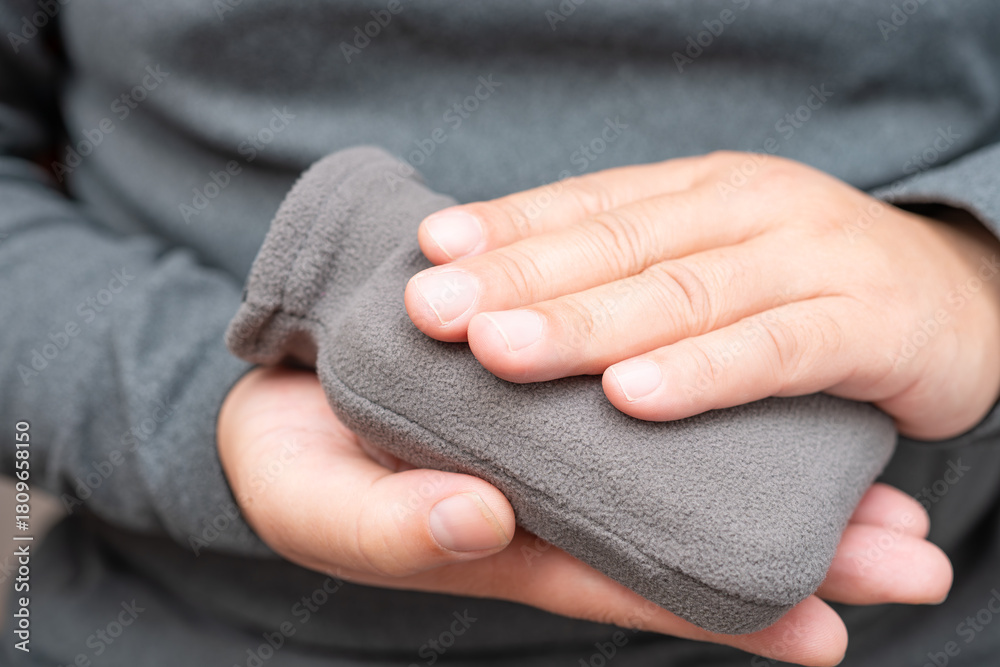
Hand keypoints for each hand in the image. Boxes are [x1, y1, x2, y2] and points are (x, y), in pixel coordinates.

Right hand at [217, 366, 950, 666]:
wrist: (281, 388)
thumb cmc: (294, 464)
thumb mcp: (319, 504)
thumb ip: (393, 526)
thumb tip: (483, 519)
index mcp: (502, 542)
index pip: (623, 581)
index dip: (716, 611)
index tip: (824, 631)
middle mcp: (551, 500)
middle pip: (685, 535)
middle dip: (798, 553)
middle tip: (911, 560)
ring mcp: (560, 440)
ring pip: (686, 465)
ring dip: (786, 476)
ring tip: (892, 490)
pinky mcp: (555, 377)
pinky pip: (649, 386)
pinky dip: (714, 389)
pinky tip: (785, 386)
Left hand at [405, 152, 999, 439]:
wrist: (961, 300)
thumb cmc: (808, 289)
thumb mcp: (716, 261)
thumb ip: (633, 271)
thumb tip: (511, 293)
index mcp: (701, 192)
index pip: (587, 202)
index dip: (505, 228)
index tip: (427, 255)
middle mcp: (748, 208)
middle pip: (617, 242)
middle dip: (518, 277)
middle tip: (433, 310)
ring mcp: (811, 256)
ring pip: (682, 290)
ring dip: (586, 325)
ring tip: (500, 352)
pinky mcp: (870, 322)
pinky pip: (774, 348)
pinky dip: (702, 373)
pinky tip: (632, 397)